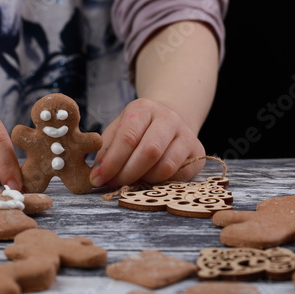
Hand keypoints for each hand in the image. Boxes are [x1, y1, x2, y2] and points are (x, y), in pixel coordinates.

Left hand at [90, 98, 204, 187]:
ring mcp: (186, 135)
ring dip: (144, 180)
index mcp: (143, 109)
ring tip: (131, 182)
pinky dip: (160, 183)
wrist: (169, 120)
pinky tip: (149, 180)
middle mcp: (168, 118)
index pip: (128, 137)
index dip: (111, 162)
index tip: (98, 179)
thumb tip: (97, 176)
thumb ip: (106, 150)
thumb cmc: (137, 129)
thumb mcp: (118, 130)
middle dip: (127, 173)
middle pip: (149, 151)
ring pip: (166, 166)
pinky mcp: (198, 153)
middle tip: (114, 184)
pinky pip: (179, 176)